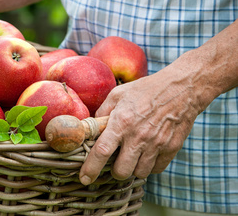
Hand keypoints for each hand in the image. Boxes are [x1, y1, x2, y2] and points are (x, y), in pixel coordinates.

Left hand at [79, 64, 204, 184]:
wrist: (182, 89)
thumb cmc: (146, 90)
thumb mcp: (118, 94)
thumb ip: (103, 112)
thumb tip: (92, 127)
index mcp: (121, 122)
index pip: (101, 151)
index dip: (91, 168)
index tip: (84, 178)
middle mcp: (138, 136)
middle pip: (121, 171)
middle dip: (115, 170)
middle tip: (116, 161)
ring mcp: (156, 144)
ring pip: (139, 173)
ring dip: (133, 168)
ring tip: (133, 155)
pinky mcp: (171, 148)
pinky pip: (156, 169)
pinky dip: (150, 166)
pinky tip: (147, 153)